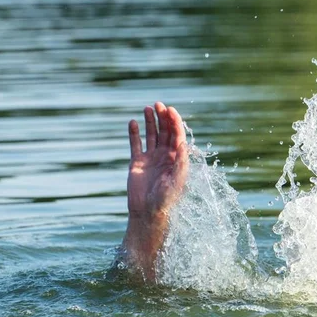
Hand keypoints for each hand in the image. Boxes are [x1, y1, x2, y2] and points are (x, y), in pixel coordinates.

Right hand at [127, 102, 188, 222]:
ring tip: (147, 109)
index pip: (177, 135)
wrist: (148, 212)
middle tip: (158, 105)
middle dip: (162, 117)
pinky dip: (134, 133)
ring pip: (151, 135)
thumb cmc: (166, 199)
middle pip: (165, 131)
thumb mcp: (177, 181)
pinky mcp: (137, 162)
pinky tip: (133, 122)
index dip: (174, 122)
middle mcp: (165, 156)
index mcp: (177, 158)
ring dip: (150, 121)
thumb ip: (181, 162)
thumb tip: (183, 143)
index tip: (170, 110)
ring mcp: (151, 158)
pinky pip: (136, 144)